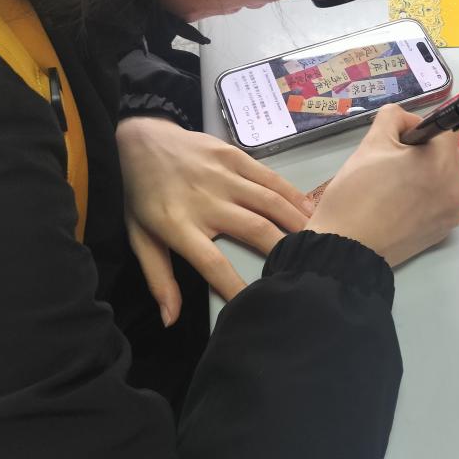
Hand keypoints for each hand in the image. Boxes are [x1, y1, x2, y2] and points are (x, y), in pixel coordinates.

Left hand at [116, 117, 312, 323]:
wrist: (140, 140)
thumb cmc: (141, 196)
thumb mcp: (140, 239)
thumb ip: (158, 279)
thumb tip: (169, 319)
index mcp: (178, 225)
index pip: (213, 263)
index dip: (236, 286)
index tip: (257, 305)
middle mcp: (205, 200)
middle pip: (253, 229)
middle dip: (282, 251)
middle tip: (304, 269)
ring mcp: (222, 175)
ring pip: (268, 201)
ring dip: (296, 222)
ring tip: (318, 240)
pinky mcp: (234, 156)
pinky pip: (269, 177)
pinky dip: (292, 194)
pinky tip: (309, 209)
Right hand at [306, 104, 458, 266]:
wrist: (347, 247)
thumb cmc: (357, 192)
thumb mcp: (371, 142)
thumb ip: (393, 117)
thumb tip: (408, 122)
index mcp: (442, 160)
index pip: (448, 127)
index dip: (421, 127)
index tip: (400, 140)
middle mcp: (458, 185)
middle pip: (449, 153)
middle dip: (425, 152)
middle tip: (391, 165)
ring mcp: (454, 211)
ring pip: (446, 177)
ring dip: (428, 174)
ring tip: (394, 187)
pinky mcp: (446, 230)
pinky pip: (443, 201)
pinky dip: (428, 198)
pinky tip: (401, 206)